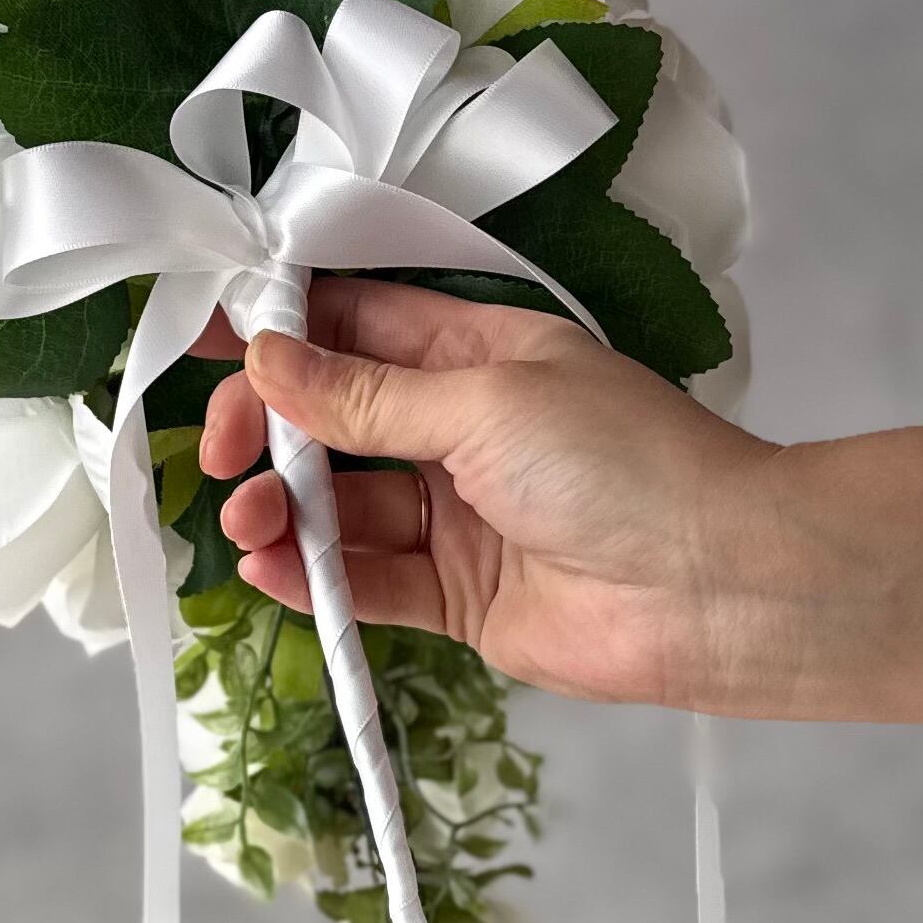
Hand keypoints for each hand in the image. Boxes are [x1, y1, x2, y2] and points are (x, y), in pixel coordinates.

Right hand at [196, 277, 781, 709]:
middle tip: (219, 453)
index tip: (204, 339)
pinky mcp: (459, 597)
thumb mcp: (485, 399)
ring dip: (280, 510)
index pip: (358, 326)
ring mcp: (460, 515)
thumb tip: (268, 358)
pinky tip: (271, 573)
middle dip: (267, 429)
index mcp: (480, 351)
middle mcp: (464, 428)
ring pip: (341, 505)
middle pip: (333, 419)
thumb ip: (369, 394)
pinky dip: (316, 578)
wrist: (717, 588)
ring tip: (244, 522)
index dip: (280, 331)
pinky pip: (368, 581)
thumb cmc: (622, 463)